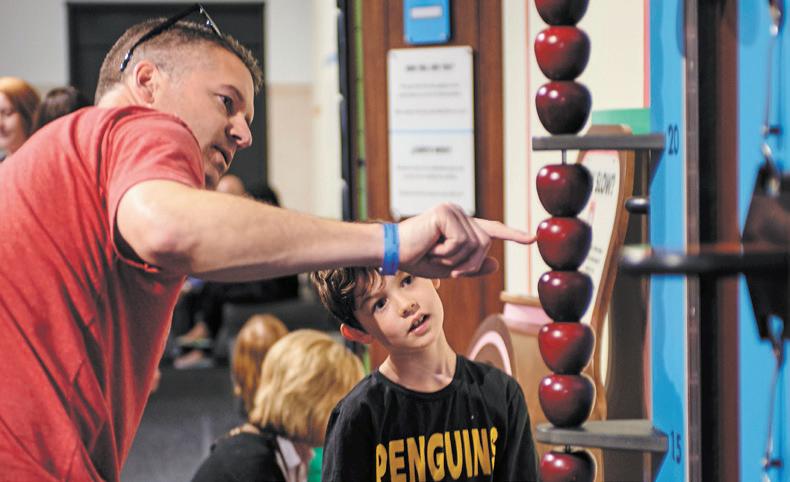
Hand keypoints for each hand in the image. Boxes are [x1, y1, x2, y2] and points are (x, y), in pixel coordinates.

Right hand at [398, 203, 534, 277]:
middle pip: (484, 243)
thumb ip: (472, 266)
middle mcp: (459, 213)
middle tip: (447, 268)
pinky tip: (432, 248)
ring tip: (435, 254)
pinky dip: (447, 253)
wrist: (392, 253)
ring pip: (474, 245)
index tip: (532, 238)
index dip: (513, 234)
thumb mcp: (449, 268)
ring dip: (455, 260)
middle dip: (469, 263)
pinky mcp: (445, 213)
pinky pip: (461, 242)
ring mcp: (452, 211)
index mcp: (461, 224)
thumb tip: (496, 263)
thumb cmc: (416, 259)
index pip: (491, 229)